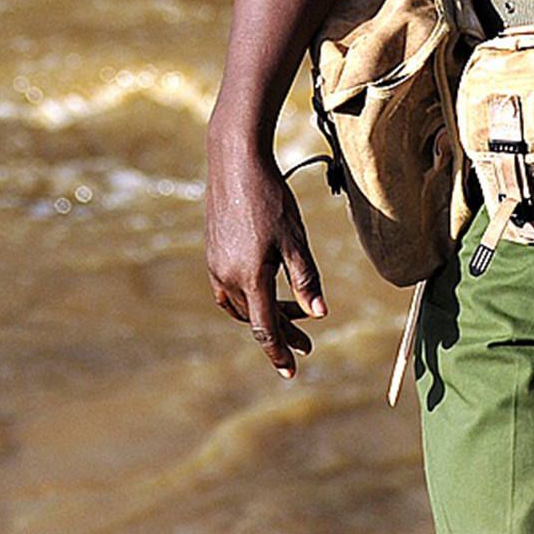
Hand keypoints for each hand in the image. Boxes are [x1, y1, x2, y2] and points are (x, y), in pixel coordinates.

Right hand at [204, 134, 326, 378]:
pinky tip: (265, 289)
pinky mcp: (213, 252)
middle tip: (307, 343)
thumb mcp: (295, 239)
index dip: (280, 352)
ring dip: (266, 313)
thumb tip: (320, 313)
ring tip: (293, 312)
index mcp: (250, 277)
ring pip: (241, 304)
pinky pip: (229, 289)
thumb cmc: (270, 198)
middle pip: (255, 318)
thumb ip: (306, 278)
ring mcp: (216, 264)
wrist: (235, 162)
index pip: (266, 329)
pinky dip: (249, 298)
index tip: (291, 371)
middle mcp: (228, 276)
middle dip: (282, 332)